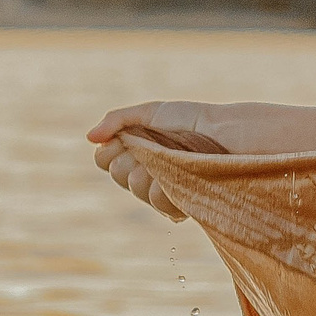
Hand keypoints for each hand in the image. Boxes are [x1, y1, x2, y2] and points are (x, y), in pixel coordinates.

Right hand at [86, 100, 208, 220]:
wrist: (226, 133)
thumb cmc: (191, 120)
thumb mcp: (151, 112)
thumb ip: (117, 120)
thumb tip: (89, 137)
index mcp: (136, 151)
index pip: (105, 160)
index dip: (111, 150)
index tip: (126, 138)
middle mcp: (146, 172)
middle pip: (117, 174)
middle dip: (130, 157)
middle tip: (151, 146)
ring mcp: (162, 189)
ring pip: (135, 188)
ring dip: (148, 170)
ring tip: (168, 157)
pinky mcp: (180, 203)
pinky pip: (158, 202)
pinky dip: (164, 187)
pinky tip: (178, 176)